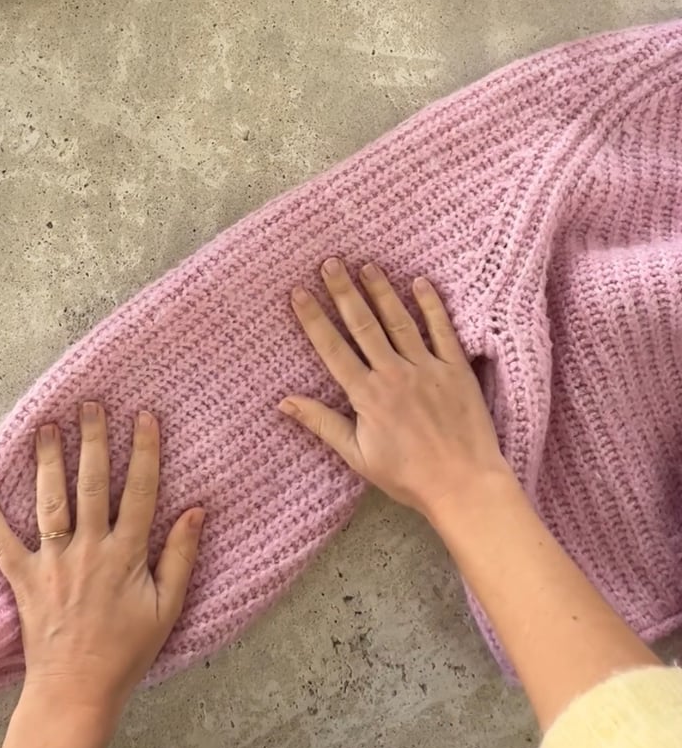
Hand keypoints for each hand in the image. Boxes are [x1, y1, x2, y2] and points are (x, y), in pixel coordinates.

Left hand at [0, 402, 203, 715]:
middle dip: (93, 440)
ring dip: (49, 460)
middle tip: (91, 405)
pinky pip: (2, 543)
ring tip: (47, 426)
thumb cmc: (128, 650)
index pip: (140, 490)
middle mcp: (90, 548)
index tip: (144, 417)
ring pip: (52, 501)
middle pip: (92, 483)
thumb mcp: (168, 606)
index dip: (144, 450)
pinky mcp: (24, 579)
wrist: (78, 690)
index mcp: (127, 552)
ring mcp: (54, 561)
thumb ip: (181, 556)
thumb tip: (196, 511)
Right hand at [279, 258, 511, 520]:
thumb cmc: (408, 477)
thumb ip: (322, 423)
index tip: (299, 292)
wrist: (463, 485)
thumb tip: (285, 402)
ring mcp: (427, 368)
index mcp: (367, 396)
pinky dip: (431, 305)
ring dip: (381, 290)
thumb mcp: (357, 456)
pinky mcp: (456, 369)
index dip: (314, 318)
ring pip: (399, 321)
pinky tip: (420, 282)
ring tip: (366, 264)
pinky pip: (442, 330)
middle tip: (330, 262)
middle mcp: (394, 374)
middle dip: (344, 291)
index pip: (333, 349)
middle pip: (363, 325)